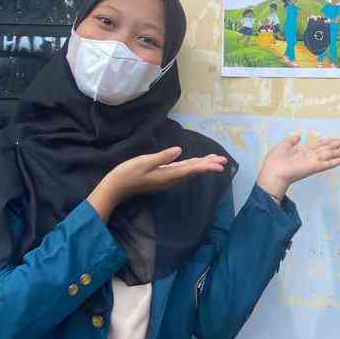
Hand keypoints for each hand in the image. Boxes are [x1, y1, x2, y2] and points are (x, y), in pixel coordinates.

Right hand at [88, 147, 227, 221]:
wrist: (115, 188)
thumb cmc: (127, 174)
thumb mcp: (144, 162)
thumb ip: (162, 157)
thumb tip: (179, 151)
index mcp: (167, 175)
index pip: (191, 170)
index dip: (206, 166)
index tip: (219, 165)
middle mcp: (170, 179)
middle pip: (193, 171)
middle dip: (208, 165)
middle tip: (224, 161)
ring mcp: (166, 179)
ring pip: (189, 171)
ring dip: (202, 165)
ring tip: (215, 161)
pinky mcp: (162, 177)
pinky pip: (181, 171)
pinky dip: (192, 166)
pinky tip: (196, 163)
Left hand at [256, 135, 339, 200]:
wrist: (273, 171)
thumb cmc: (275, 160)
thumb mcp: (284, 145)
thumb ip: (292, 140)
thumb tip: (299, 135)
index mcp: (303, 151)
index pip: (319, 145)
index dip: (328, 141)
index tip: (336, 139)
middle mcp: (310, 156)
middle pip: (327, 148)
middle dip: (338, 145)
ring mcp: (313, 162)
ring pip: (329, 155)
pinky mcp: (314, 167)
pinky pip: (327, 163)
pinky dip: (336, 161)